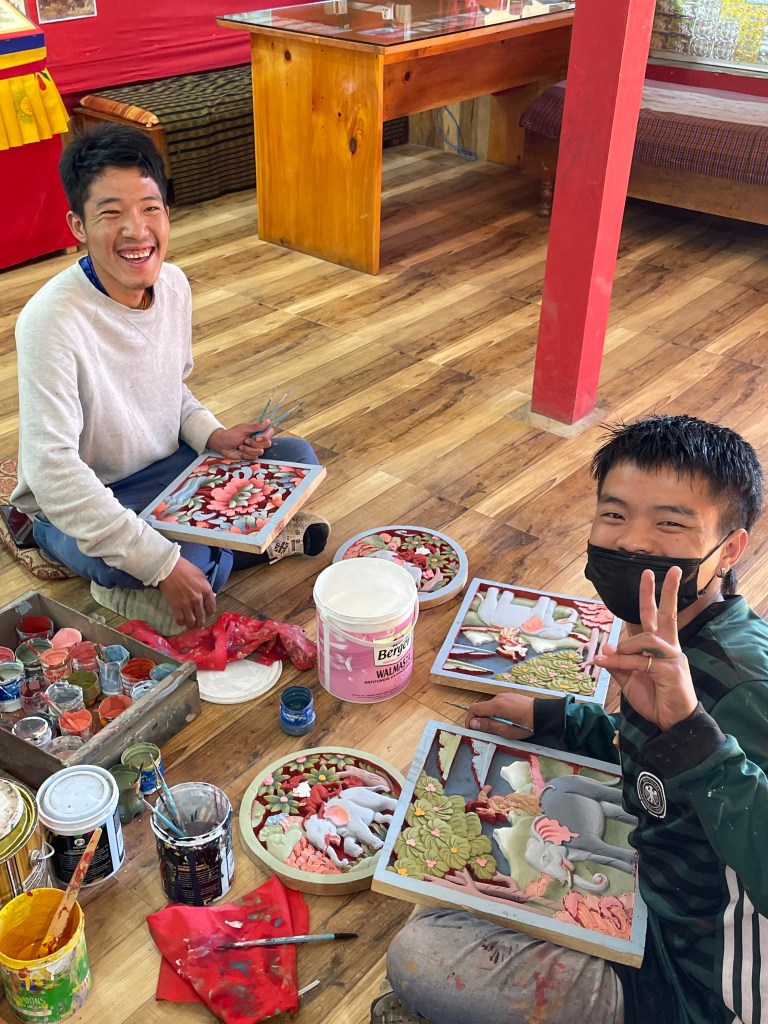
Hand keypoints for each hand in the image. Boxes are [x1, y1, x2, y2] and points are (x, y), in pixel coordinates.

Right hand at [158, 557, 215, 629]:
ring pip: (191, 621)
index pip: (212, 607)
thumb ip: (206, 587)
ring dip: (192, 625)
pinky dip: (181, 623)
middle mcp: (198, 599)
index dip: (210, 613)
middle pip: (202, 616)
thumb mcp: (201, 576)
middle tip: (199, 624)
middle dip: (201, 622)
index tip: (207, 614)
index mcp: (206, 590)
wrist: (169, 568)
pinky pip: (180, 619)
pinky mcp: (175, 606)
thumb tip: (211, 596)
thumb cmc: (185, 569)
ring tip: (190, 625)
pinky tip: (181, 622)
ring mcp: (186, 603)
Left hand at [207, 421, 274, 459]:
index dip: (266, 436)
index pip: (270, 433)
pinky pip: (253, 457)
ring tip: (240, 446)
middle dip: (254, 443)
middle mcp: (258, 441)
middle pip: (267, 444)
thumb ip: (256, 426)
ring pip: (259, 452)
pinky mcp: (250, 456)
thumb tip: (268, 421)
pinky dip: (245, 454)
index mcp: (257, 432)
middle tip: (245, 440)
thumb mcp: (243, 429)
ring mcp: (255, 449)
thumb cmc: (231, 434)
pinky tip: (240, 451)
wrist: (221, 444)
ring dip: (248, 449)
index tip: (257, 437)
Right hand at [464, 694, 534, 739]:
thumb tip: (473, 724)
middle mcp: (498, 697)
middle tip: (486, 732)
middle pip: (481, 707)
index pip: (474, 709)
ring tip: (499, 727)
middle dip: (480, 720)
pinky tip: (506, 720)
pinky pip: (498, 704)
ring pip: (490, 706)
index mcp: (496, 705)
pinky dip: (496, 712)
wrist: (544, 714)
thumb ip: (489, 726)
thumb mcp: (507, 731)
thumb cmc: (527, 725)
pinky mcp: (510, 696)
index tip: (472, 730)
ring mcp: (505, 696)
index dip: (469, 719)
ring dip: (489, 716)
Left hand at [592, 567, 697, 730]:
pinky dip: (622, 662)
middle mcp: (669, 647)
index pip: (654, 616)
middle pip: (666, 614)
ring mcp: (673, 657)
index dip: (650, 596)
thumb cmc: (655, 700)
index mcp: (659, 647)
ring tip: (613, 659)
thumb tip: (606, 647)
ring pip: (645, 639)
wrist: (672, 723)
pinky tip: (608, 664)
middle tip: (654, 570)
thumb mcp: (629, 680)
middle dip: (664, 590)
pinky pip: (641, 661)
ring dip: (625, 649)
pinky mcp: (672, 670)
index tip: (648, 575)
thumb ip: (618, 663)